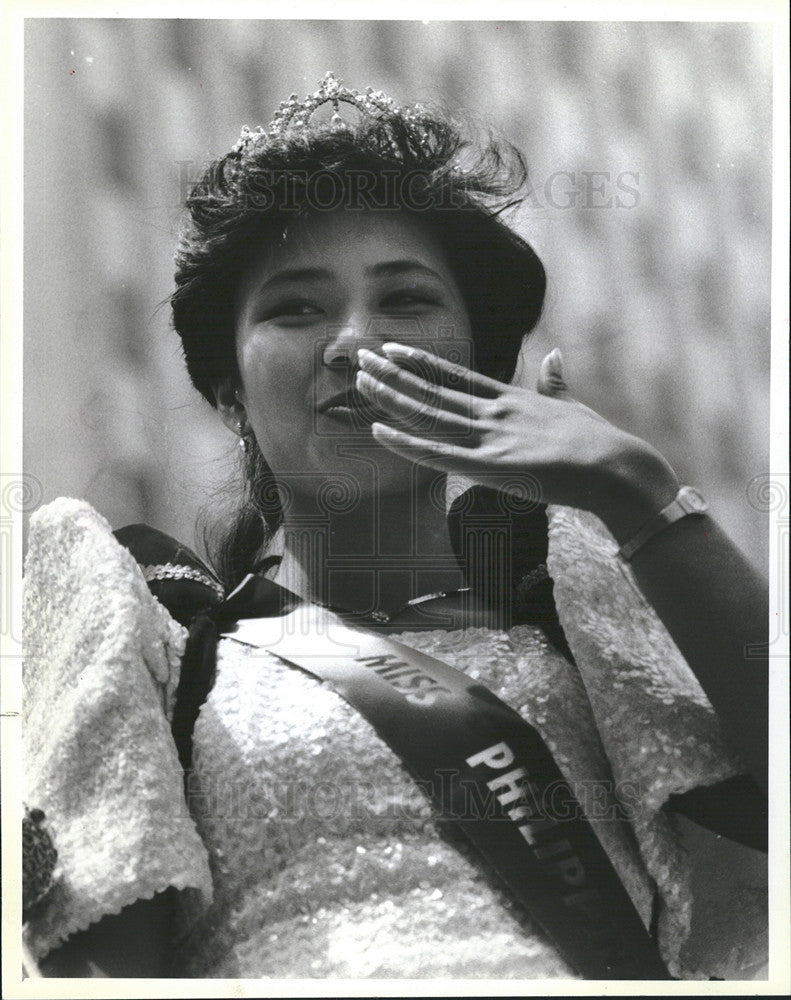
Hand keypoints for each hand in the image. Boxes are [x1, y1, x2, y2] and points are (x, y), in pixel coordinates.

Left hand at [356, 342, 678, 537]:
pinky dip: (406, 444)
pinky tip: (379, 431)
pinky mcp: (492, 466)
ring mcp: (491, 437)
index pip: (455, 376)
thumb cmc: (599, 441)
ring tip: (360, 379)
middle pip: (432, 390)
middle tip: (359, 355)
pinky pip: (438, 454)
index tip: (393, 348)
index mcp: (510, 399)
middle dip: (393, 373)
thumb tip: (556, 356)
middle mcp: (494, 413)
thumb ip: (556, 382)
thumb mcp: (571, 404)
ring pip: (429, 414)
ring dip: (391, 396)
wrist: (617, 467)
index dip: (421, 363)